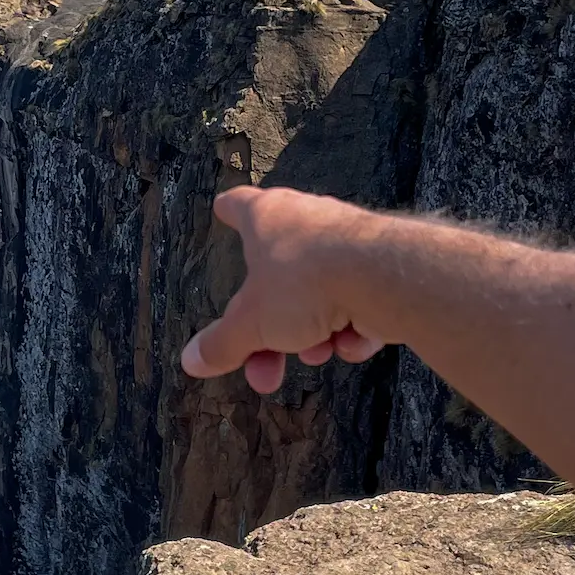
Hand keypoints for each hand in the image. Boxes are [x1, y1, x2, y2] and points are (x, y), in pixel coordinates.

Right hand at [180, 186, 385, 394]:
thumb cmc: (304, 283)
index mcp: (264, 218)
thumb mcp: (251, 324)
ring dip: (313, 333)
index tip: (222, 210)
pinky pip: (356, 300)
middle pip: (276, 277)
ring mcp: (345, 240)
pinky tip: (354, 342)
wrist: (384, 277)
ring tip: (318, 351)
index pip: (238, 205)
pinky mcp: (380, 264)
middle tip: (263, 370)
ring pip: (318, 294)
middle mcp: (304, 219)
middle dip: (269, 330)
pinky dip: (352, 327)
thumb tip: (190, 360)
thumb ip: (222, 344)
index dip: (228, 211)